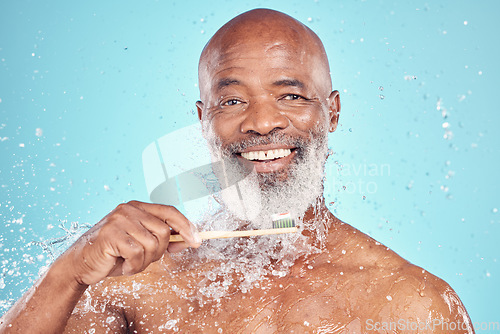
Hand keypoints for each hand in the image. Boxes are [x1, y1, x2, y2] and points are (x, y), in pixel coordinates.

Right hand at [60, 201, 201, 285]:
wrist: (80, 264)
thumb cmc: (113, 255)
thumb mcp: (141, 245)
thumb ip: (162, 240)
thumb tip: (189, 240)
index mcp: (138, 207)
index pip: (170, 211)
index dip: (186, 226)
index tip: (196, 241)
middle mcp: (129, 209)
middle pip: (163, 232)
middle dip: (158, 252)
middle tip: (141, 260)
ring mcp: (119, 219)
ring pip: (152, 244)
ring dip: (144, 262)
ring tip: (128, 262)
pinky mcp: (111, 234)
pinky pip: (137, 254)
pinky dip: (133, 266)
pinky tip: (122, 265)